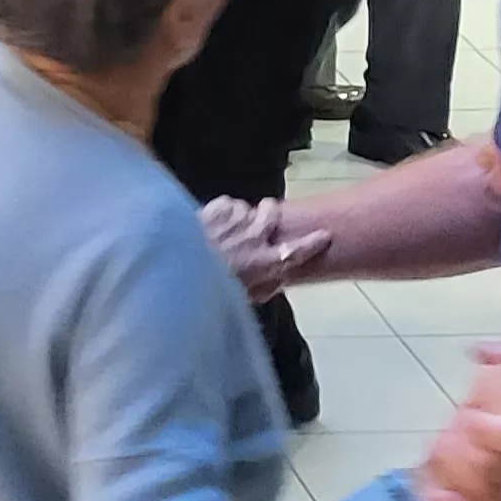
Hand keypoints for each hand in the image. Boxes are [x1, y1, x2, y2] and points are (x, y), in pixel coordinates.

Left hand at [196, 197, 330, 299]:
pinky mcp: (214, 209)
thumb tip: (277, 281)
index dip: (314, 242)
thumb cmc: (210, 293)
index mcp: (266, 263)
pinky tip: (213, 222)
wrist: (176, 277)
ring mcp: (234, 221)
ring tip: (227, 228)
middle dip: (268, 212)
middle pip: (272, 212)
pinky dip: (221, 210)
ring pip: (246, 207)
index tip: (324, 234)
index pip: (299, 250)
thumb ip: (263, 287)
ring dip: (239, 215)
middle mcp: (255, 238)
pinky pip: (226, 203)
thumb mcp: (243, 297)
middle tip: (260, 220)